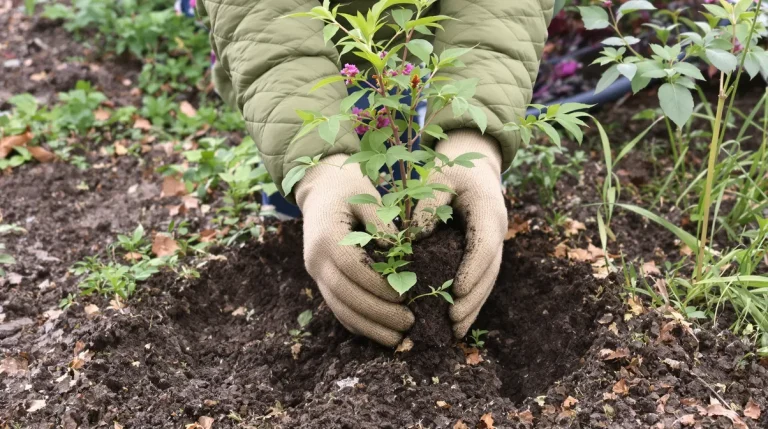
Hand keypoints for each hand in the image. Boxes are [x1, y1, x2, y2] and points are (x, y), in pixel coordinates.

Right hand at [295, 154, 414, 346]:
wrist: (320, 189)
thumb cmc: (349, 189)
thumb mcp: (367, 197)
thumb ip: (383, 223)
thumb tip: (400, 254)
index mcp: (326, 236)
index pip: (353, 268)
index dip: (378, 285)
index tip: (405, 295)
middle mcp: (315, 259)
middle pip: (345, 295)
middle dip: (378, 313)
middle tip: (409, 323)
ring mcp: (315, 272)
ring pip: (340, 308)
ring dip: (369, 327)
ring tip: (398, 339)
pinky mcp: (320, 280)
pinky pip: (337, 309)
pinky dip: (357, 324)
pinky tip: (380, 334)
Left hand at [412, 130, 507, 338]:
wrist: (473, 164)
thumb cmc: (449, 171)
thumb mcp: (435, 180)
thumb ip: (427, 206)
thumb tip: (414, 239)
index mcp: (487, 209)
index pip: (485, 245)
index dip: (473, 270)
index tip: (458, 291)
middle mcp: (496, 229)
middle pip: (490, 270)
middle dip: (473, 298)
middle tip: (453, 322)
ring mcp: (495, 242)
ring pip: (488, 280)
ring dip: (474, 306)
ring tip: (454, 330)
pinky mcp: (486, 252)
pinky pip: (482, 279)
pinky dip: (471, 300)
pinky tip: (456, 321)